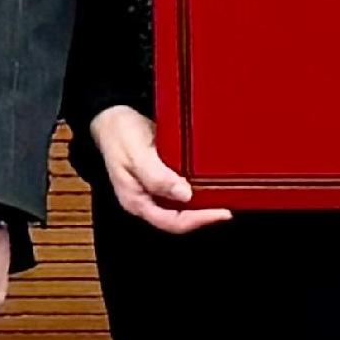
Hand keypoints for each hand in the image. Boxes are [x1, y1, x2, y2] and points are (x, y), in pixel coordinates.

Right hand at [89, 105, 230, 234]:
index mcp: (136, 201)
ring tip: (223, 196)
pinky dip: (197, 189)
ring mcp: (153, 191)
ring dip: (202, 204)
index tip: (222, 212)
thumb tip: (185, 195)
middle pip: (179, 219)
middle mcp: (146, 201)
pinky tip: (209, 182)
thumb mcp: (137, 153)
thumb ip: (157, 176)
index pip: (171, 222)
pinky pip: (181, 192)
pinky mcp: (160, 180)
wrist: (111, 117)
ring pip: (182, 207)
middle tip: (228, 205)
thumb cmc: (120, 134)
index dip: (199, 221)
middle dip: (204, 215)